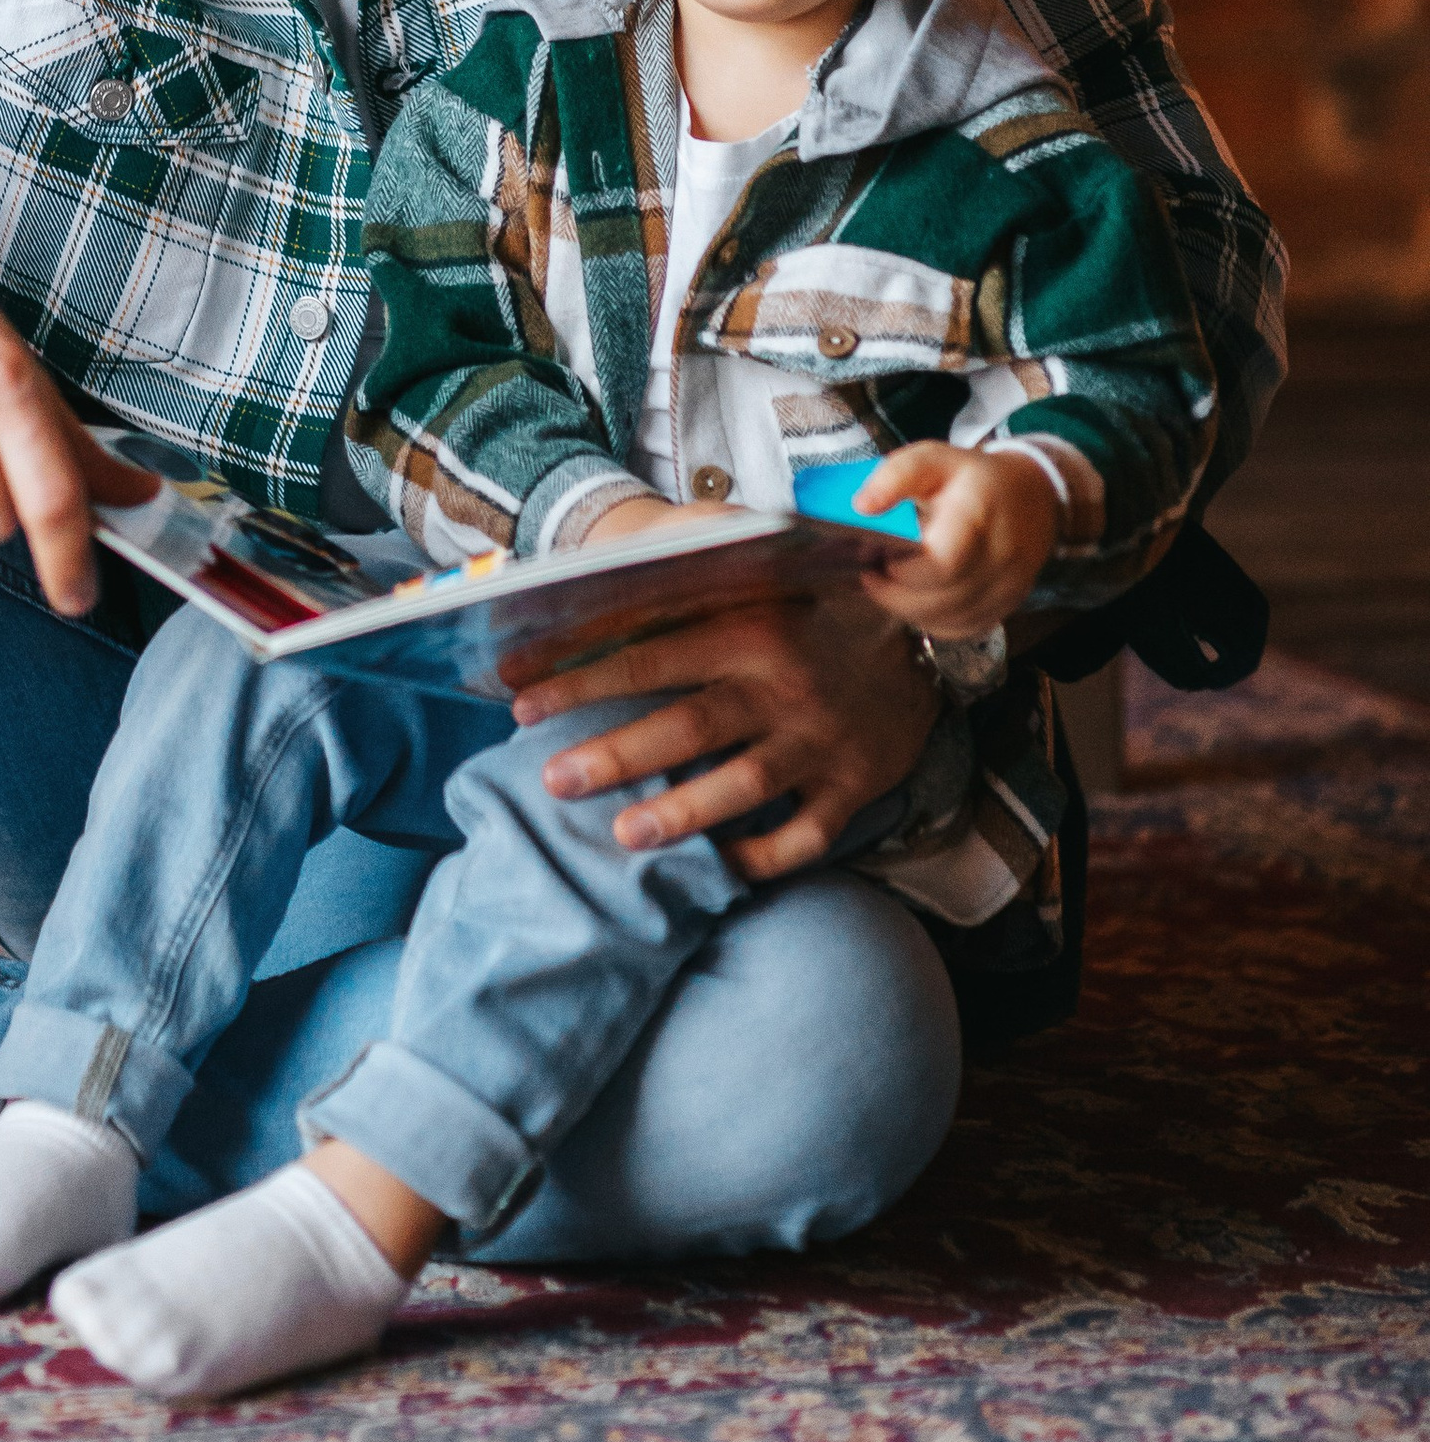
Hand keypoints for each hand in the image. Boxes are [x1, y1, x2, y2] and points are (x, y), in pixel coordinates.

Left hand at [508, 584, 939, 879]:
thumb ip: (687, 578)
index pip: (650, 655)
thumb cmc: (809, 610)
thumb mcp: (756, 579)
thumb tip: (594, 572)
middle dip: (615, 754)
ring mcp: (821, 742)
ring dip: (680, 813)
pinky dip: (762, 858)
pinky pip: (804, 836)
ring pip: (743, 786)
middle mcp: (784, 686)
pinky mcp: (852, 787)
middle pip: (688, 727)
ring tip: (622, 833)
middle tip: (553, 778)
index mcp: (750, 627)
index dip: (581, 678)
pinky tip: (714, 869)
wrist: (922, 640)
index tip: (518, 698)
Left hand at [858, 440, 1061, 643]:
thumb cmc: (972, 478)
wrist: (1032, 495)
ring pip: (949, 619)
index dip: (902, 571)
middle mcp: (1002, 553)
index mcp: (978, 510)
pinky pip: (962, 628)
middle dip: (896, 593)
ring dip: (910, 609)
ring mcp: (1010, 584)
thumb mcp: (933, 458)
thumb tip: (862, 506)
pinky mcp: (1009, 605)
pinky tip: (920, 596)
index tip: (878, 557)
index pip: (942, 562)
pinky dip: (933, 620)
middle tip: (875, 573)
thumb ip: (895, 476)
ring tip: (893, 583)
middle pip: (941, 599)